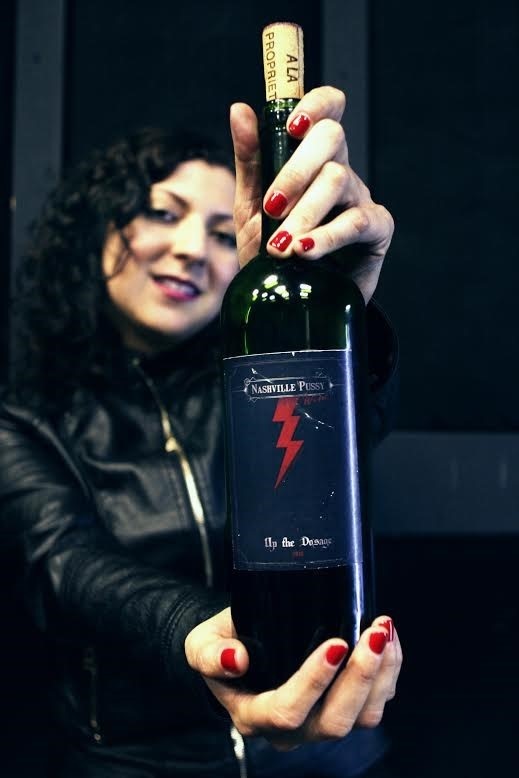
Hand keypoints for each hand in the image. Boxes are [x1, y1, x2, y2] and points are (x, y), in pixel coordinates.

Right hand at [185, 608, 401, 750]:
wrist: (238, 648)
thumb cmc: (222, 645)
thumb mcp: (201, 644)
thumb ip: (210, 653)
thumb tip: (235, 659)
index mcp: (254, 714)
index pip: (287, 711)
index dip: (314, 683)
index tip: (335, 643)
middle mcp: (291, 729)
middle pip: (334, 722)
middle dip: (360, 677)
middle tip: (372, 632)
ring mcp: (319, 723)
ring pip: (362, 718)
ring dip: (381, 675)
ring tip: (383, 630)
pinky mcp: (343, 709)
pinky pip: (374, 703)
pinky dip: (388, 672)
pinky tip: (388, 639)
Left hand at [229, 86, 393, 303]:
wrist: (287, 299)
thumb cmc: (272, 249)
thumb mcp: (250, 205)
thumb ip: (249, 160)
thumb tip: (240, 109)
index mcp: (313, 157)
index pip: (327, 109)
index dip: (316, 105)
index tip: (292, 125)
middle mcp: (341, 170)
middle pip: (332, 138)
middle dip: (296, 171)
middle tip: (271, 207)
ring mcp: (360, 199)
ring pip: (337, 180)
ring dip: (303, 213)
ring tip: (280, 245)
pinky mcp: (377, 230)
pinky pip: (356, 223)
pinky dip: (327, 237)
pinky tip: (304, 251)